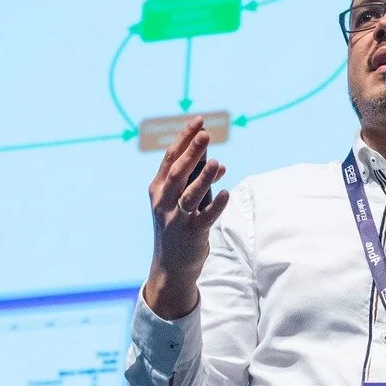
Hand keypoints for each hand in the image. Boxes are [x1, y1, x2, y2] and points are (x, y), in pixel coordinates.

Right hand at [142, 118, 229, 318]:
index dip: (185, 138)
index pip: (171, 157)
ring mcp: (176, 218)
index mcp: (158, 188)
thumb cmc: (177, 226)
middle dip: (192, 152)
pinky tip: (226, 194)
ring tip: (217, 163)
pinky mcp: (191, 234)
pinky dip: (216, 206)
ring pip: (189, 194)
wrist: (171, 265)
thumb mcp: (179, 201)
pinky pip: (205, 218)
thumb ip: (195, 181)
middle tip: (206, 134)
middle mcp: (164, 201)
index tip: (199, 121)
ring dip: (203, 178)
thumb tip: (219, 165)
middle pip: (178, 172)